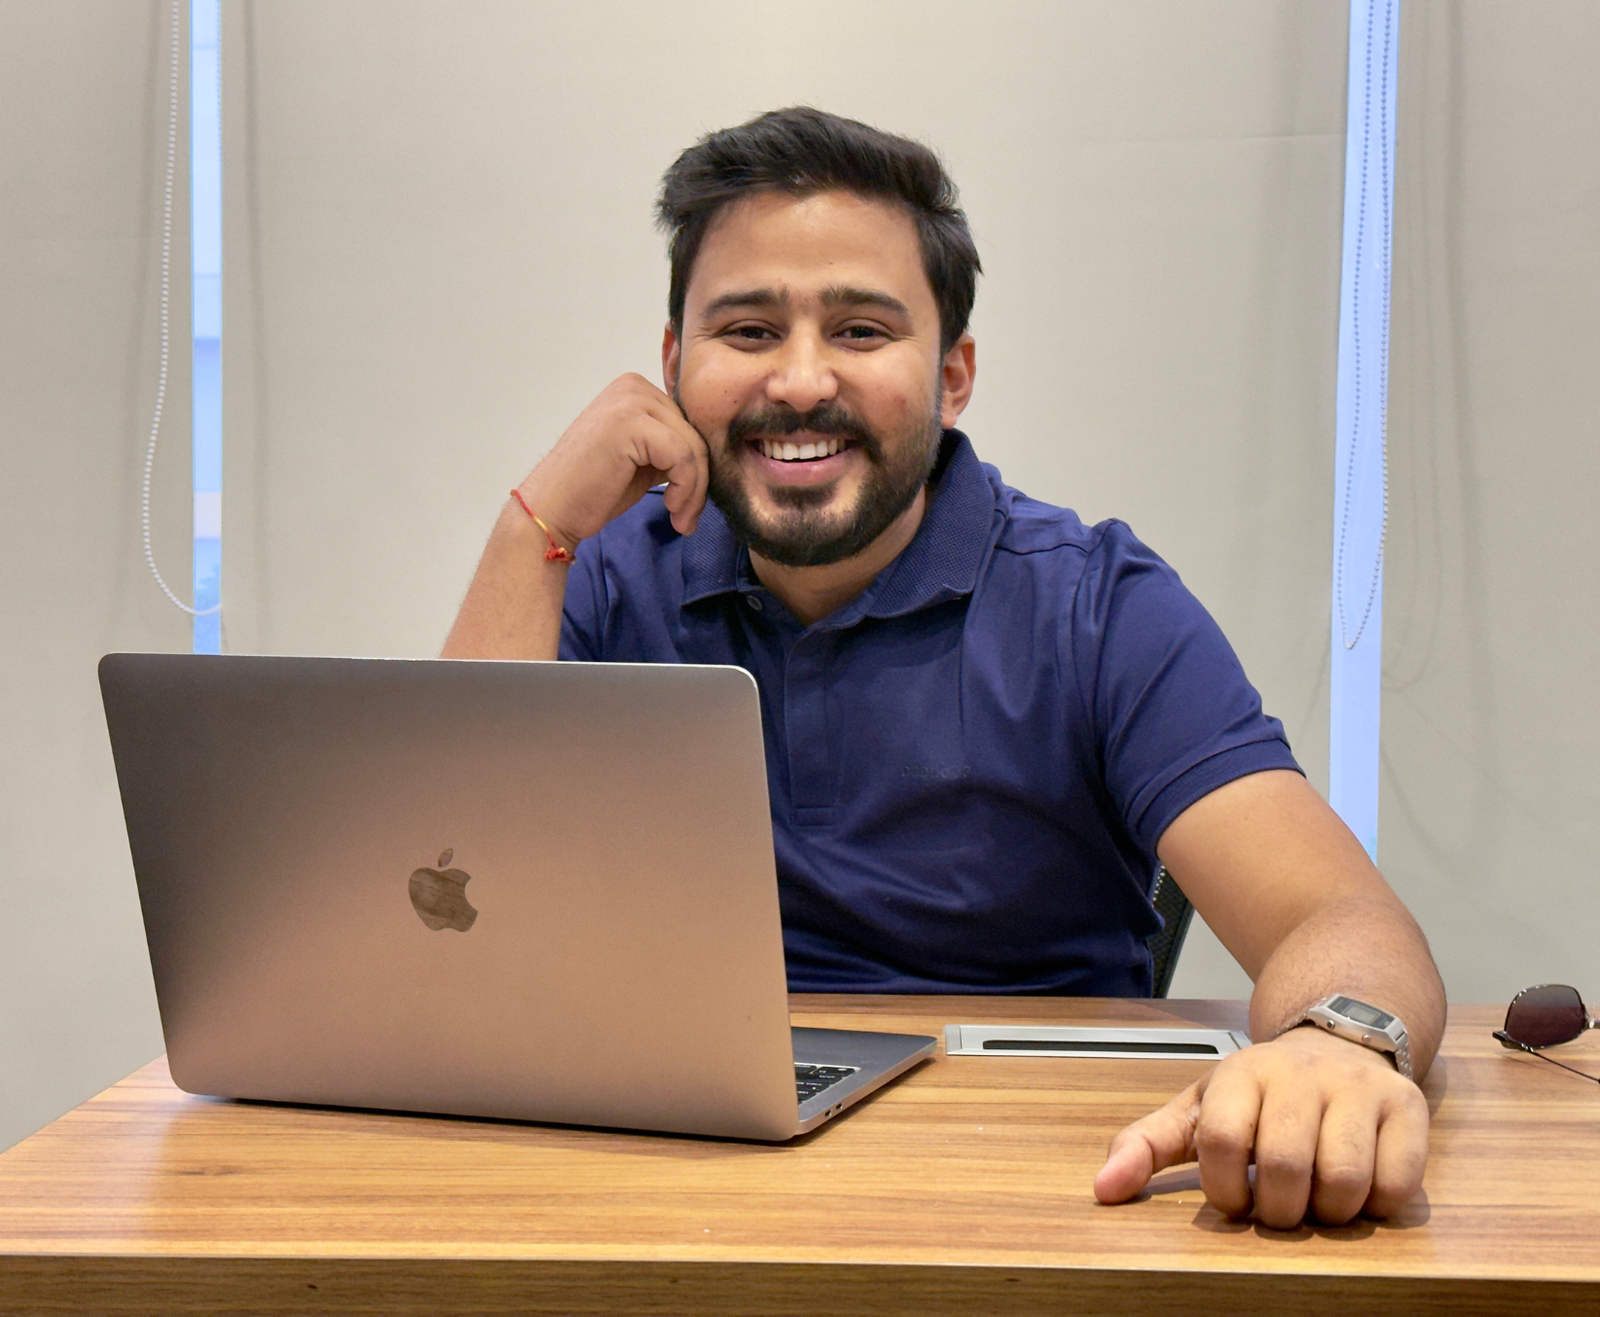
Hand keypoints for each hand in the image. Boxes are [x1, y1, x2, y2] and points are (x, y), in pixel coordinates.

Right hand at [517, 374, 708, 547]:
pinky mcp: (632, 423)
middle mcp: (633, 386)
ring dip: (695, 491)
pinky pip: (684, 457)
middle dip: (699, 481)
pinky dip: (687, 489)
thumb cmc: (592, 490)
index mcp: (635, 389)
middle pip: (695, 433)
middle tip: (687, 517)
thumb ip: (671, 447)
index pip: (688, 423)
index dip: (697, 465)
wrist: (551, 510)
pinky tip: (672, 510)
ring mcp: (631, 401)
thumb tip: (712, 456)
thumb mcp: (643, 460)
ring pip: (694, 446)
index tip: (689, 501)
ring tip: (681, 519)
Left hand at [1092, 1025, 1428, 1227]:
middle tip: (1279, 1208)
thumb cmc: (1263, 1093)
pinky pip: (1397, 1182)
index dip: (1225, 1189)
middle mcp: (1300, 1073)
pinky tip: (1359, 1191)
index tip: (1234, 1200)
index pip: (1221, 1139)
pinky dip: (1376, 1205)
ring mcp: (1357, 1087)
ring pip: (1344, 1179)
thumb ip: (1147, 1147)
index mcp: (1241, 1073)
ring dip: (1329, 1213)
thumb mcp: (1199, 1109)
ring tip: (1318, 1201)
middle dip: (1278, 1210)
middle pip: (1285, 1165)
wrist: (1338, 1038)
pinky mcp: (1407, 1107)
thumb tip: (1102, 1190)